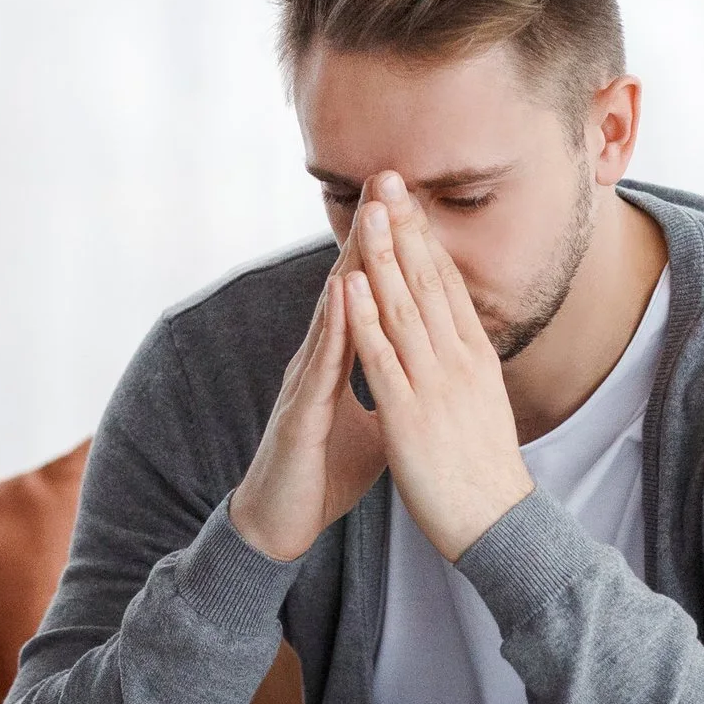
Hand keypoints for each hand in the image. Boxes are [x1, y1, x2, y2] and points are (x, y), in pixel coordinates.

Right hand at [227, 218, 390, 561]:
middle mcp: (320, 361)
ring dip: (351, 263)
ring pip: (333, 313)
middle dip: (371, 235)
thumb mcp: (375, 424)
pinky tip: (345, 290)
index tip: (413, 203)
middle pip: (350, 287)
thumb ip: (392, 390)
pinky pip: (320, 362)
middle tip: (389, 179)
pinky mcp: (299, 411)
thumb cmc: (322, 473)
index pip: (370, 296)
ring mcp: (306, 382)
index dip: (391, 251)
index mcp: (341, 362)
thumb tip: (423, 374)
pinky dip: (334, 324)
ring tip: (370, 215)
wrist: (280, 524)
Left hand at [342, 174, 534, 560]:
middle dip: (405, 228)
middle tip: (388, 178)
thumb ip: (465, 364)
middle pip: (428, 282)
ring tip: (365, 213)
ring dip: (382, 258)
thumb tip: (461, 335)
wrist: (496, 523)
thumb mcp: (481, 401)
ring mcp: (434, 385)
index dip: (424, 238)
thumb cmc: (484, 469)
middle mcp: (459, 361)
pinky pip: (383, 359)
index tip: (407, 198)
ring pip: (404, 309)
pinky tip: (349, 286)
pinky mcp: (408, 414)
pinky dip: (365, 319)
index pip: (447, 284)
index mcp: (475, 357)